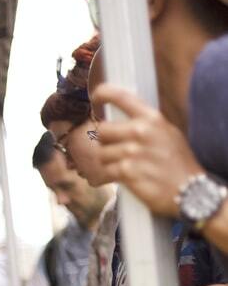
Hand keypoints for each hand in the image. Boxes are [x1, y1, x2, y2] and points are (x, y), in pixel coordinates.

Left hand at [92, 84, 202, 216]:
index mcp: (152, 118)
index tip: (96, 97)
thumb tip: (122, 120)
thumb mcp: (168, 133)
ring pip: (102, 153)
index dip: (103, 94)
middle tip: (115, 150)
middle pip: (103, 130)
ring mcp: (132, 152)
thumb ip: (146, 125)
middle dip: (105, 142)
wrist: (189, 191)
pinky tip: (123, 178)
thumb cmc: (179, 164)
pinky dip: (111, 176)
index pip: (121, 97)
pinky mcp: (127, 172)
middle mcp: (141, 132)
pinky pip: (106, 171)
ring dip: (108, 162)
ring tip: (124, 167)